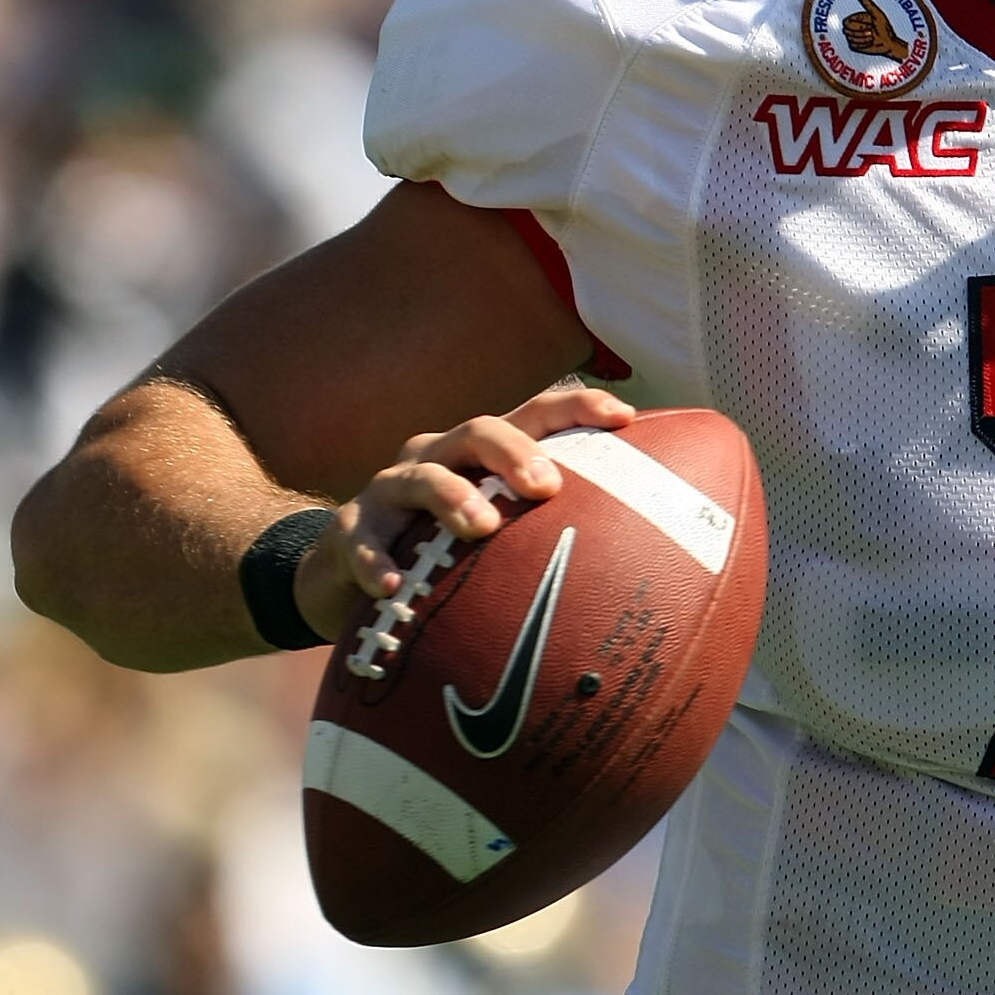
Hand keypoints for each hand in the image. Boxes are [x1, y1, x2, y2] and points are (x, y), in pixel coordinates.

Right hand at [293, 385, 636, 640]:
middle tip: (547, 486)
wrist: (348, 579)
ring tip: (482, 527)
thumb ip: (553, 540)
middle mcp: (437, 459)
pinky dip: (377, 560)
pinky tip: (394, 585)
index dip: (577, 409)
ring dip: (453, 497)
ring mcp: (390, 492)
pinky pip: (361, 541)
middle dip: (515, 452)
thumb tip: (645, 567)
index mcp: (482, 456)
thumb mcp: (499, 541)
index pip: (534, 416)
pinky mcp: (350, 532)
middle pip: (478, 432)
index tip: (624, 417)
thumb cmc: (444, 556)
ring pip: (421, 477)